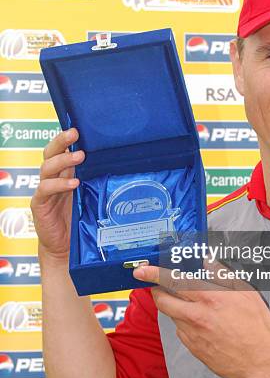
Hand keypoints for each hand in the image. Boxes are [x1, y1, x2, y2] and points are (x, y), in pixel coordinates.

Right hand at [31, 128, 84, 261]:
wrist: (65, 249)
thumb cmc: (80, 221)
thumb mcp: (91, 196)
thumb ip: (97, 180)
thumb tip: (121, 164)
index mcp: (64, 173)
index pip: (61, 149)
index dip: (67, 138)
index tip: (79, 128)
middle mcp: (53, 178)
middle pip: (50, 152)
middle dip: (61, 141)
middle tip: (75, 134)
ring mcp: (45, 191)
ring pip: (46, 167)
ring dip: (63, 160)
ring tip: (79, 156)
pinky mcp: (40, 205)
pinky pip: (45, 189)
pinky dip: (59, 184)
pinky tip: (73, 183)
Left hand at [133, 263, 269, 377]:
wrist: (262, 361)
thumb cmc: (257, 325)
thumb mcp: (244, 291)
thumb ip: (222, 274)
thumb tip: (207, 261)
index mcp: (209, 297)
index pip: (173, 280)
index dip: (154, 273)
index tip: (141, 270)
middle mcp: (196, 316)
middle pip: (163, 301)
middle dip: (156, 291)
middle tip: (158, 286)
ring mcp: (193, 335)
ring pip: (172, 316)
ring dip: (175, 308)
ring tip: (193, 306)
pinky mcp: (194, 349)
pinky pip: (182, 332)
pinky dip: (186, 325)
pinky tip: (202, 325)